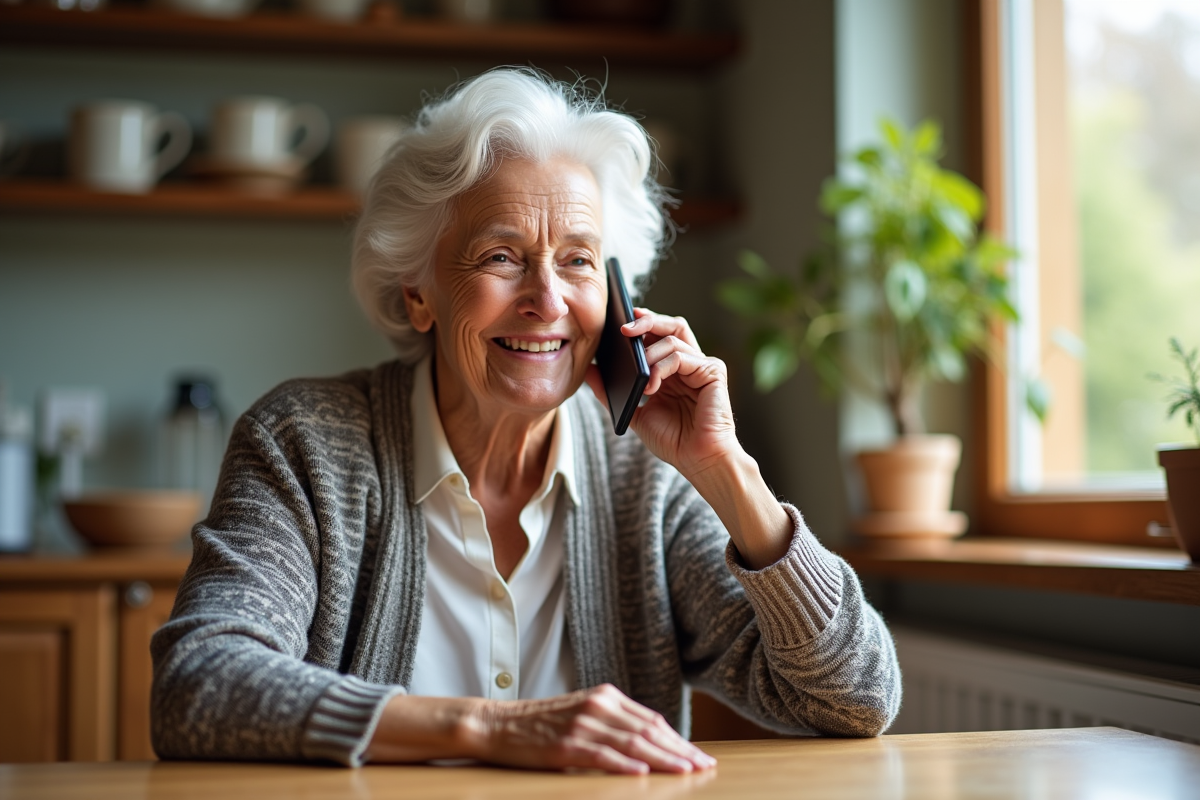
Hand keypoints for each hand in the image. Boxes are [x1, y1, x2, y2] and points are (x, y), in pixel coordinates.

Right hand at [470, 684, 715, 774]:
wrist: (497, 724)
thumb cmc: (540, 723)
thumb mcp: (582, 713)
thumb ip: (613, 722)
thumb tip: (649, 743)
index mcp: (605, 696)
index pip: (651, 720)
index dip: (678, 739)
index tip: (698, 755)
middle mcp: (598, 706)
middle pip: (649, 730)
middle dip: (680, 750)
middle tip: (704, 767)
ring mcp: (582, 725)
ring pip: (633, 744)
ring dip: (663, 759)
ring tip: (686, 771)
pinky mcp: (566, 746)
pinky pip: (602, 756)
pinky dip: (625, 765)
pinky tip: (643, 773)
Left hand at [586, 308, 737, 479]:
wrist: (698, 461)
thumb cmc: (673, 441)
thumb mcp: (634, 413)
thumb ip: (612, 392)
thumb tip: (589, 370)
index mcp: (672, 369)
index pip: (657, 335)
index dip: (641, 324)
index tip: (618, 322)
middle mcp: (689, 363)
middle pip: (670, 326)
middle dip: (646, 322)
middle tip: (623, 329)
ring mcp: (702, 365)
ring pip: (673, 337)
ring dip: (649, 353)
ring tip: (638, 374)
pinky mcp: (713, 371)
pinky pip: (683, 356)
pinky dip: (663, 366)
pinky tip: (652, 385)